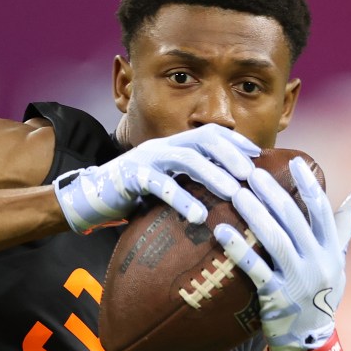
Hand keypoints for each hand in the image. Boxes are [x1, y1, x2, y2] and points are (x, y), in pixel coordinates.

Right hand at [53, 123, 259, 233]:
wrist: (91, 200)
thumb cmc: (135, 197)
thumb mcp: (168, 185)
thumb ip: (190, 183)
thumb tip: (228, 197)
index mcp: (173, 146)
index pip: (209, 134)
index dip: (235, 142)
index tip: (259, 157)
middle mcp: (162, 147)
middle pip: (202, 139)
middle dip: (230, 154)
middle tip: (252, 174)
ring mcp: (146, 160)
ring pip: (185, 159)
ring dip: (212, 174)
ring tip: (234, 193)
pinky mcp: (131, 178)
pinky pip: (159, 185)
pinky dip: (181, 199)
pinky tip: (198, 216)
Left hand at [215, 156, 350, 350]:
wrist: (309, 342)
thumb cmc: (320, 296)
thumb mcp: (337, 264)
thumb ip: (341, 230)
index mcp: (332, 251)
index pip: (322, 210)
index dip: (308, 185)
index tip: (295, 161)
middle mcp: (319, 263)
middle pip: (294, 220)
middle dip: (273, 194)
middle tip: (252, 172)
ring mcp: (298, 280)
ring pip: (275, 240)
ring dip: (254, 214)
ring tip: (236, 194)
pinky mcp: (276, 297)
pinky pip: (254, 268)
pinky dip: (238, 249)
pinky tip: (221, 231)